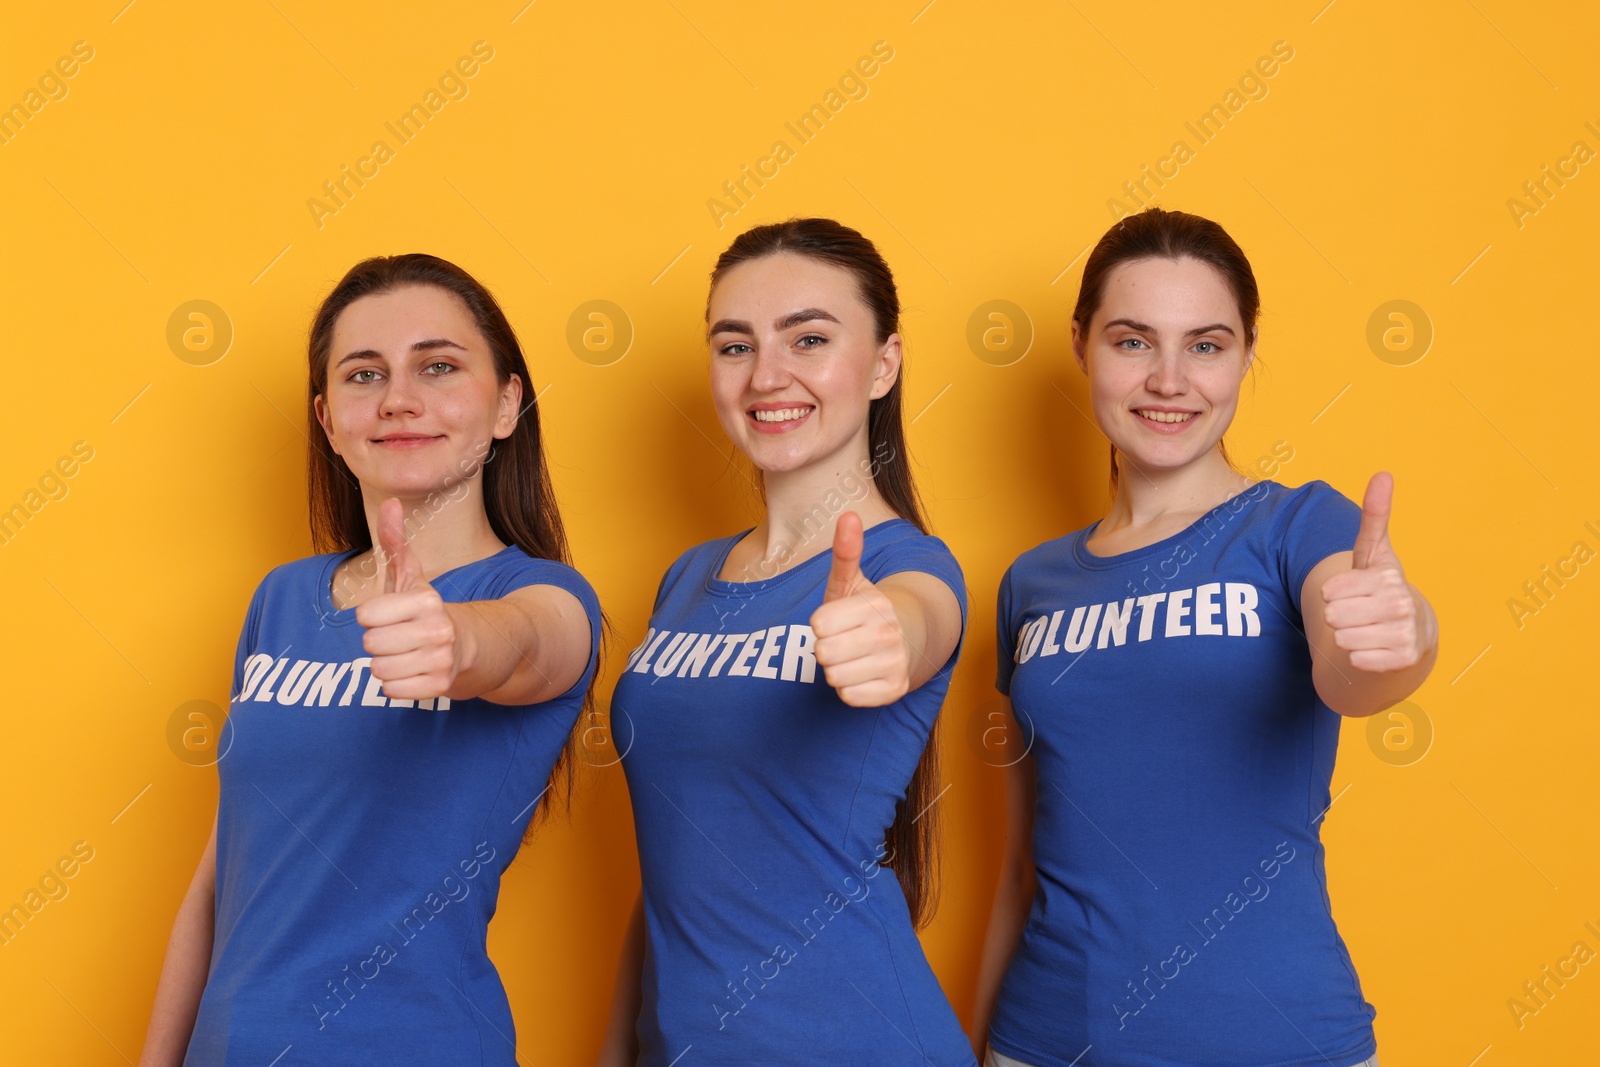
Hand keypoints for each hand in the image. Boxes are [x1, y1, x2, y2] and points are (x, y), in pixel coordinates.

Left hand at [355, 498, 459, 701]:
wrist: (469, 646)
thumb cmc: (426, 611)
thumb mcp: (410, 576)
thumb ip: (395, 541)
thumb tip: (390, 501)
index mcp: (427, 600)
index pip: (365, 615)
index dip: (373, 616)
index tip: (392, 615)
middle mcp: (438, 630)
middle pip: (370, 644)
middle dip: (378, 642)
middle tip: (399, 637)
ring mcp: (441, 660)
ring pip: (378, 670)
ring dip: (386, 664)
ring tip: (405, 654)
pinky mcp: (440, 686)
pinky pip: (391, 691)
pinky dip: (396, 684)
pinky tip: (413, 671)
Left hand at [810, 512, 910, 706]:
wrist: (907, 640)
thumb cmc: (866, 611)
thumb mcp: (852, 582)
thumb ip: (846, 552)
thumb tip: (849, 514)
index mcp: (875, 605)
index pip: (817, 625)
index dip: (821, 624)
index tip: (836, 620)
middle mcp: (889, 633)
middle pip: (823, 653)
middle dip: (826, 648)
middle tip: (843, 640)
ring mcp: (894, 663)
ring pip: (833, 677)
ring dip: (836, 669)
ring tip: (852, 656)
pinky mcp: (895, 689)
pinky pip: (848, 696)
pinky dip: (849, 688)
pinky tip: (862, 673)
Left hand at [1320, 473, 1433, 671]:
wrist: (1410, 633)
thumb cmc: (1380, 588)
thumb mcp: (1373, 553)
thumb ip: (1375, 516)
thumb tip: (1383, 474)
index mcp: (1388, 576)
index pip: (1330, 590)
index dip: (1334, 593)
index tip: (1354, 591)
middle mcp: (1401, 604)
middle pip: (1333, 616)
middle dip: (1339, 616)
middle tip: (1359, 613)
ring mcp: (1404, 634)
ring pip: (1342, 639)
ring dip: (1347, 637)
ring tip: (1366, 629)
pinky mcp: (1403, 660)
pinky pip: (1356, 660)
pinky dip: (1358, 657)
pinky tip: (1374, 648)